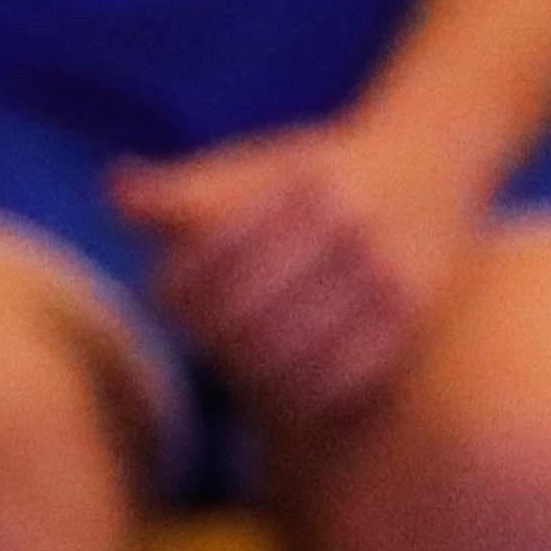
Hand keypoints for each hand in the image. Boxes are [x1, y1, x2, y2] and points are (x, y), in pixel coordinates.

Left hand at [112, 113, 492, 427]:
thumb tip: (115, 193)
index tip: (166, 295)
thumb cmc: (323, 168)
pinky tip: (284, 390)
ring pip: (292, 353)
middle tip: (201, 344)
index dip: (175, 286)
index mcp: (302, 183)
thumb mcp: (257, 163)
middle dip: (209, 335)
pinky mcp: (417, 317)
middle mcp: (350, 226)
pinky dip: (305, 395)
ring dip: (250, 374)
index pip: (210, 255)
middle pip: (246, 310)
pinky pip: (346, 379)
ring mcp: (388, 274)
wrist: (434, 154)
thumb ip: (186, 188)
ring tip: (236, 370)